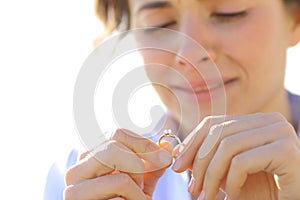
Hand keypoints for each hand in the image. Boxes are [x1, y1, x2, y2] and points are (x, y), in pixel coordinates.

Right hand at [64, 129, 172, 199]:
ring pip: (120, 178)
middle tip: (142, 184)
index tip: (164, 158)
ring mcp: (74, 190)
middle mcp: (77, 169)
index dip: (145, 144)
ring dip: (137, 191)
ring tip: (134, 198)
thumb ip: (153, 164)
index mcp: (90, 156)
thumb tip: (168, 145)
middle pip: (113, 148)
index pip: (117, 134)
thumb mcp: (142, 181)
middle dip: (138, 166)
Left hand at [172, 113, 299, 199]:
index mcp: (255, 121)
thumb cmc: (262, 190)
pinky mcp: (286, 151)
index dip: (191, 143)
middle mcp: (269, 120)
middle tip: (192, 189)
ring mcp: (280, 132)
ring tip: (207, 197)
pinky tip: (232, 196)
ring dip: (211, 176)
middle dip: (198, 162)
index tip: (177, 166)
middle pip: (218, 133)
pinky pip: (241, 162)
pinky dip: (230, 182)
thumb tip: (175, 152)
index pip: (213, 123)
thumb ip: (207, 158)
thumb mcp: (228, 171)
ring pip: (227, 147)